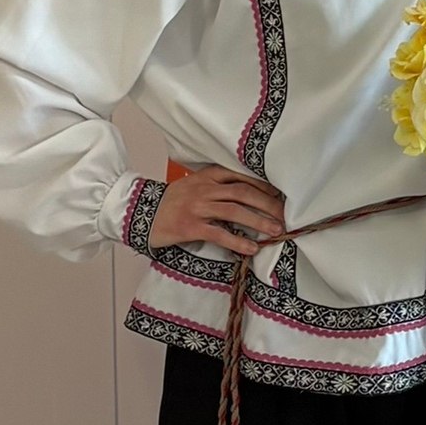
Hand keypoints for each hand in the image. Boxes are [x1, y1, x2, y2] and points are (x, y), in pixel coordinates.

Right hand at [151, 164, 285, 255]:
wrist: (141, 213)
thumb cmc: (172, 202)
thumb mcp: (194, 185)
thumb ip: (216, 186)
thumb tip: (248, 196)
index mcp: (207, 176)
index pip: (241, 176)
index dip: (263, 185)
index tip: (280, 195)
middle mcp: (204, 189)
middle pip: (243, 192)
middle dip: (268, 204)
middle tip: (284, 215)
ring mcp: (197, 207)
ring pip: (235, 211)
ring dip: (258, 221)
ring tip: (276, 231)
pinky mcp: (190, 227)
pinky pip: (219, 234)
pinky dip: (238, 241)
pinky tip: (251, 248)